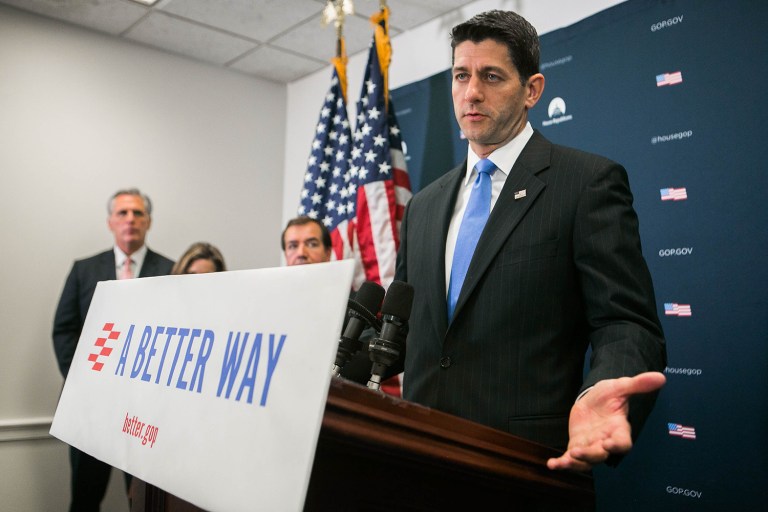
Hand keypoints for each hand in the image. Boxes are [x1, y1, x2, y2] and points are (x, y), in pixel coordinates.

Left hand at [546, 372, 665, 471]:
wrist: (593, 399)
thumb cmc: (609, 395)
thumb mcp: (621, 386)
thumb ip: (638, 384)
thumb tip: (660, 377)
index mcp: (618, 429)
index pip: (622, 443)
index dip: (618, 446)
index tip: (610, 445)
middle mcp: (605, 441)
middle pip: (601, 455)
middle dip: (590, 455)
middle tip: (577, 452)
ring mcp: (591, 446)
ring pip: (585, 461)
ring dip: (575, 463)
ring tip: (564, 461)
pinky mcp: (577, 446)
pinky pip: (570, 459)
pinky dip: (561, 463)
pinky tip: (551, 465)